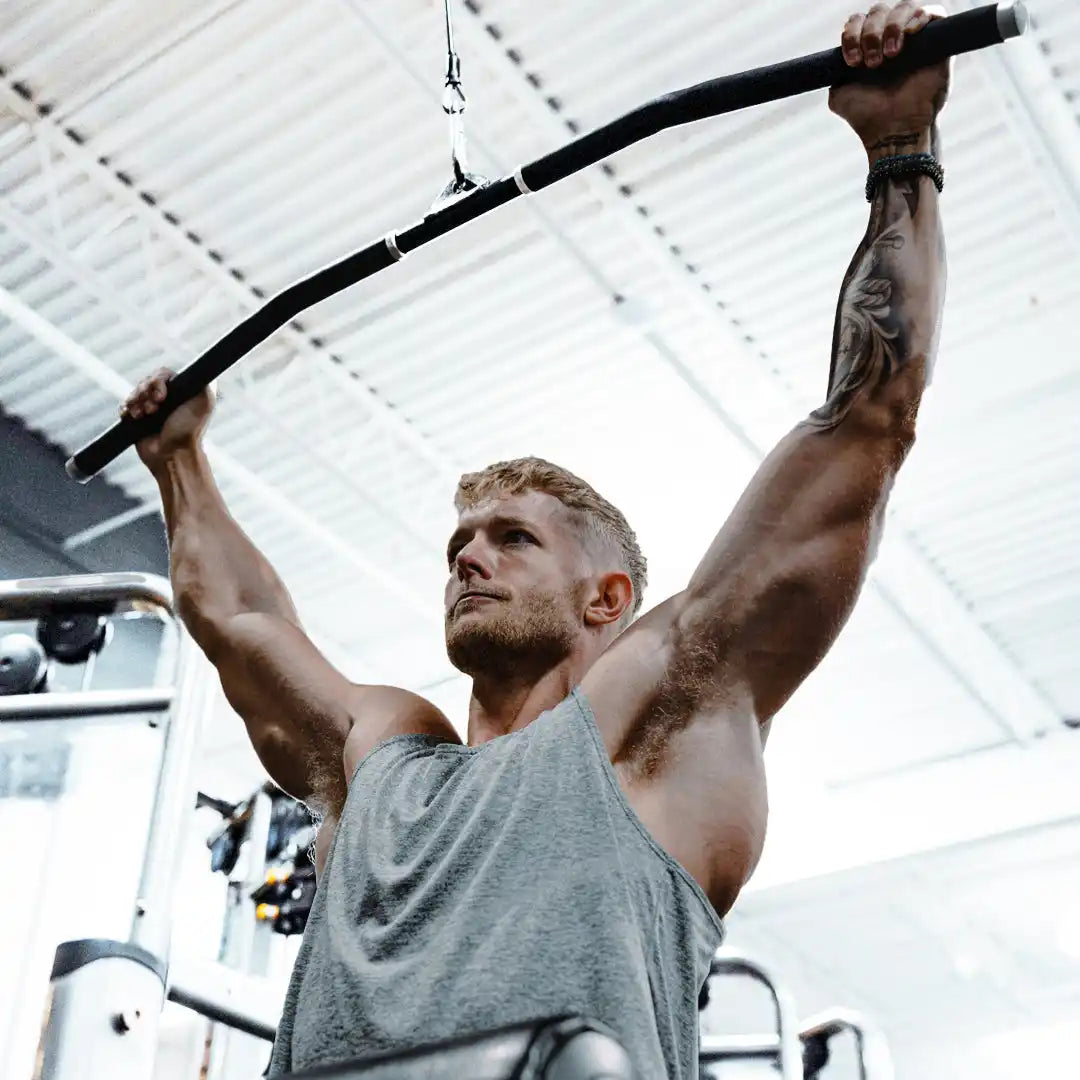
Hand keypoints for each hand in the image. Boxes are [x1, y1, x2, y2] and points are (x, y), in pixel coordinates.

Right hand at [120, 368, 214, 473]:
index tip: (161, 396)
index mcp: (181, 391)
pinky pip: (124, 405)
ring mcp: (151, 408)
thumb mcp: (205, 402)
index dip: (157, 381)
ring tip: (144, 416)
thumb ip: (205, 382)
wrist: (173, 454)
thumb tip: (200, 368)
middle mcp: (166, 398)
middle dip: (145, 393)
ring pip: (134, 393)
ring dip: (136, 402)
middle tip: (153, 409)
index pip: (162, 374)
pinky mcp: (137, 418)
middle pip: (145, 382)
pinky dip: (126, 409)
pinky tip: (133, 417)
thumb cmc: (190, 430)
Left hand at [829, 3, 949, 159]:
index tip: (853, 61)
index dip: (852, 34)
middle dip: (870, 33)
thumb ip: (835, 74)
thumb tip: (833, 63)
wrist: (893, 130)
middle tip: (872, 62)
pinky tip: (911, 34)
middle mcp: (890, 38)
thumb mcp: (840, 95)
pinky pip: (934, 11)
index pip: (857, 21)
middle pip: (879, 10)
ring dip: (892, 27)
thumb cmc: (868, 115)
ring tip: (890, 55)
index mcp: (867, 47)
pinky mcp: (938, 42)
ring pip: (903, 7)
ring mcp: (915, 39)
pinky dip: (921, 16)